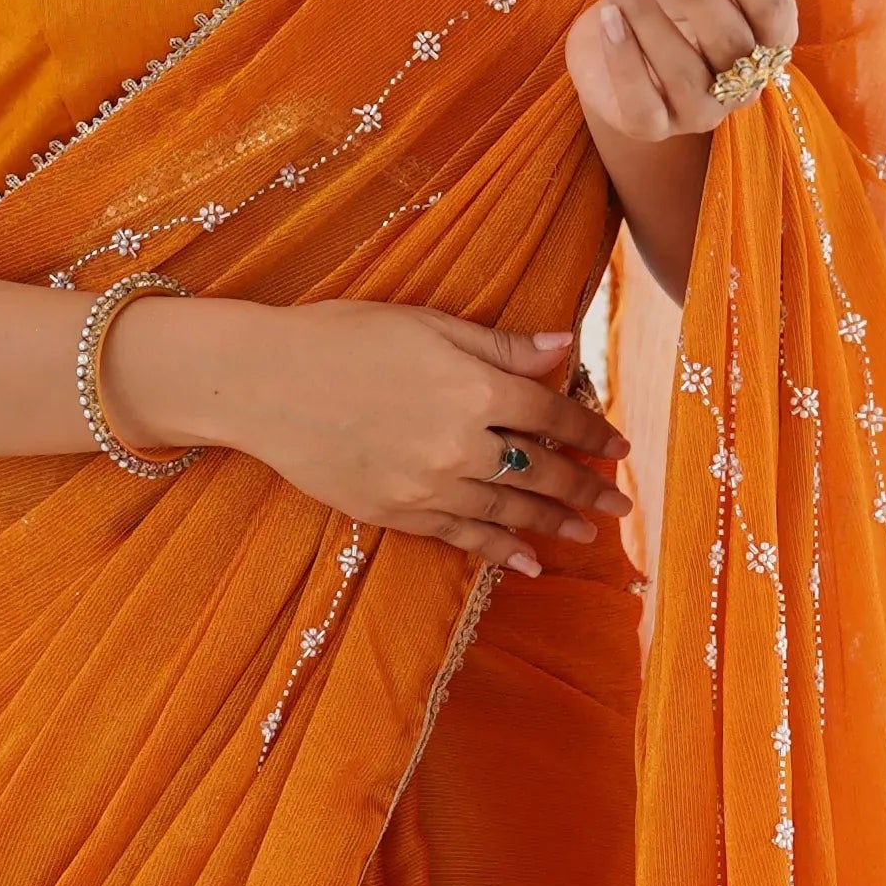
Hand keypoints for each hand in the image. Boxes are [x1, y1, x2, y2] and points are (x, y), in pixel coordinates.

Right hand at [117, 298, 627, 574]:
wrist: (263, 383)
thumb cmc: (343, 338)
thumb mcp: (427, 324)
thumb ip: (500, 345)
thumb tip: (565, 346)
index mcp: (474, 386)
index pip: (554, 415)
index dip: (592, 432)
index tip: (619, 445)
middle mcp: (461, 443)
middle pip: (543, 472)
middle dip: (588, 488)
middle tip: (622, 502)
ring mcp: (428, 485)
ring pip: (510, 510)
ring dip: (555, 523)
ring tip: (589, 531)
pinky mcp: (397, 512)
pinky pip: (463, 538)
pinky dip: (501, 550)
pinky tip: (529, 562)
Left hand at [568, 0, 797, 296]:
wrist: (616, 53)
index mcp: (769, 40)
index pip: (771, 10)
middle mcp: (743, 84)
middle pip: (729, 41)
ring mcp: (698, 116)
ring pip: (681, 70)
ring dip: (645, 17)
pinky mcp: (648, 132)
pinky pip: (640, 102)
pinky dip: (621, 61)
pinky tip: (600, 18)